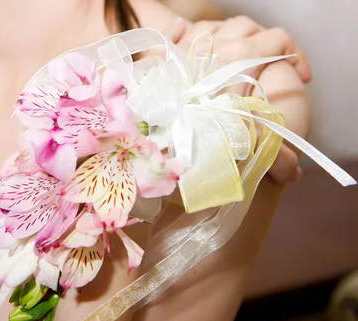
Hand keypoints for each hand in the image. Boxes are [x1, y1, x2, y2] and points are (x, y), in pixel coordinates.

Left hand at [164, 16, 308, 183]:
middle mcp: (213, 46)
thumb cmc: (186, 136)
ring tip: (236, 60)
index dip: (296, 57)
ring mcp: (184, 47)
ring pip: (217, 27)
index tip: (301, 78)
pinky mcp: (159, 55)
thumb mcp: (236, 140)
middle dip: (266, 46)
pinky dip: (183, 31)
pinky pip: (177, 30)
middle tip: (270, 69)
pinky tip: (188, 36)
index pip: (277, 41)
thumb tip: (293, 174)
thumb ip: (269, 153)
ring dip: (231, 38)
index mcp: (238, 59)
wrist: (138, 127)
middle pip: (249, 29)